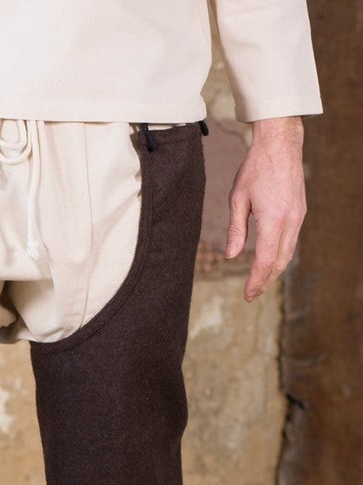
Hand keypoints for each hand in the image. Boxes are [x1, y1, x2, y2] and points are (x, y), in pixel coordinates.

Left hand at [225, 116, 305, 301]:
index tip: (247, 294)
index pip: (266, 259)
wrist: (281, 144)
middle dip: (266, 281)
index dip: (256, 280)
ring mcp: (298, 216)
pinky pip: (291, 241)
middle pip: (280, 262)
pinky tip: (271, 261)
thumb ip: (235, 229)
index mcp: (273, 218)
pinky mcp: (300, 212)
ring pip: (288, 253)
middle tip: (252, 294)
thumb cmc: (256, 168)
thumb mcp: (238, 198)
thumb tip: (230, 255)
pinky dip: (281, 256)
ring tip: (260, 282)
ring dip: (275, 271)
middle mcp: (290, 220)